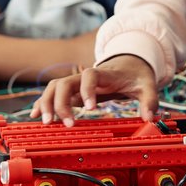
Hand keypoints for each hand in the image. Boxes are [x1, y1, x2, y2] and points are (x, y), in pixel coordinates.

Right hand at [32, 54, 156, 124]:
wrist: (128, 62)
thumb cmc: (135, 74)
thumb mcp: (147, 85)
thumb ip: (150, 100)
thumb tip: (150, 117)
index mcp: (103, 74)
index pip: (90, 76)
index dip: (87, 90)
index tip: (91, 108)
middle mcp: (84, 77)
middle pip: (63, 83)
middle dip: (60, 102)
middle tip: (66, 123)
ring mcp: (76, 83)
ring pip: (53, 87)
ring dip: (47, 103)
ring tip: (47, 122)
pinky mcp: (72, 90)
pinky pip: (52, 94)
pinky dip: (42, 103)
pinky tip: (35, 115)